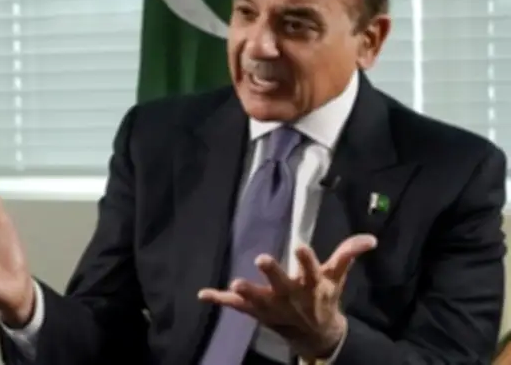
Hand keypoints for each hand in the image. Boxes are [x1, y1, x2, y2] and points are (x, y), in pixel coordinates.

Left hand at [198, 234, 376, 358]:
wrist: (316, 334)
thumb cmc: (323, 297)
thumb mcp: (336, 276)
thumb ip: (348, 254)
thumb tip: (371, 238)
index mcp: (311, 284)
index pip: (311, 269)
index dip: (306, 259)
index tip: (300, 247)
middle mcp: (291, 295)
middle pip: (282, 284)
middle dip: (272, 273)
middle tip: (262, 259)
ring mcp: (272, 305)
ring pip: (258, 298)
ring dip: (246, 291)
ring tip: (234, 283)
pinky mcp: (257, 311)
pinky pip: (237, 307)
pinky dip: (219, 300)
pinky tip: (203, 294)